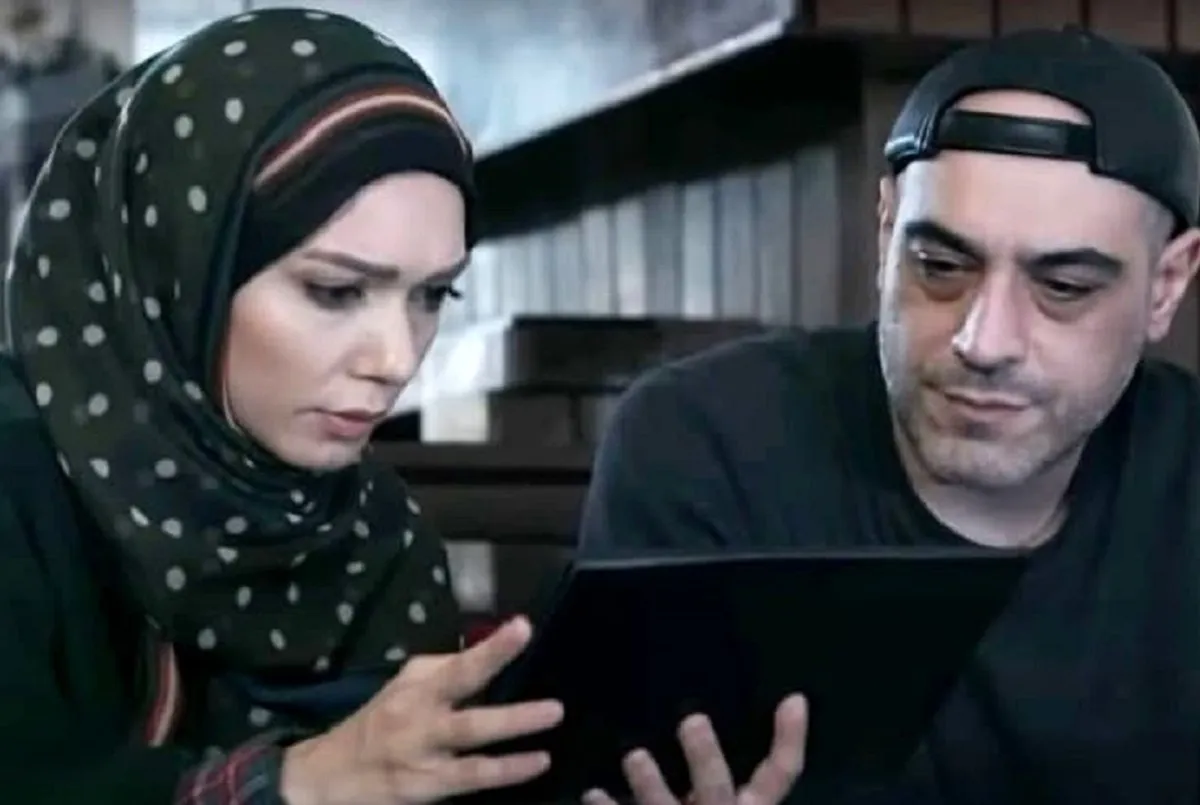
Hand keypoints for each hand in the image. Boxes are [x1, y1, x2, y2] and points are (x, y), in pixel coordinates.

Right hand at [280, 617, 562, 804]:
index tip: (523, 627)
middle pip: (468, 721)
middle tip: (556, 708)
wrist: (329, 776)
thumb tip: (488, 648)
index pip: (459, 666)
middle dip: (512, 716)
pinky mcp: (427, 789)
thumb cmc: (379, 723)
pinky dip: (503, 774)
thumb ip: (443, 668)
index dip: (492, 649)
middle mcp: (421, 725)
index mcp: (417, 691)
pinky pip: (470, 782)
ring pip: (472, 758)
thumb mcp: (404, 686)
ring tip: (548, 744)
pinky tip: (533, 764)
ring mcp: (424, 762)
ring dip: (512, 754)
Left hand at [583, 695, 807, 804]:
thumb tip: (708, 719)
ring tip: (636, 757)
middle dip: (705, 758)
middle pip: (718, 790)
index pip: (779, 775)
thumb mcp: (718, 800)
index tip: (794, 700)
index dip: (789, 740)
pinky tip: (593, 792)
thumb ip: (711, 778)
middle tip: (692, 721)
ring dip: (650, 785)